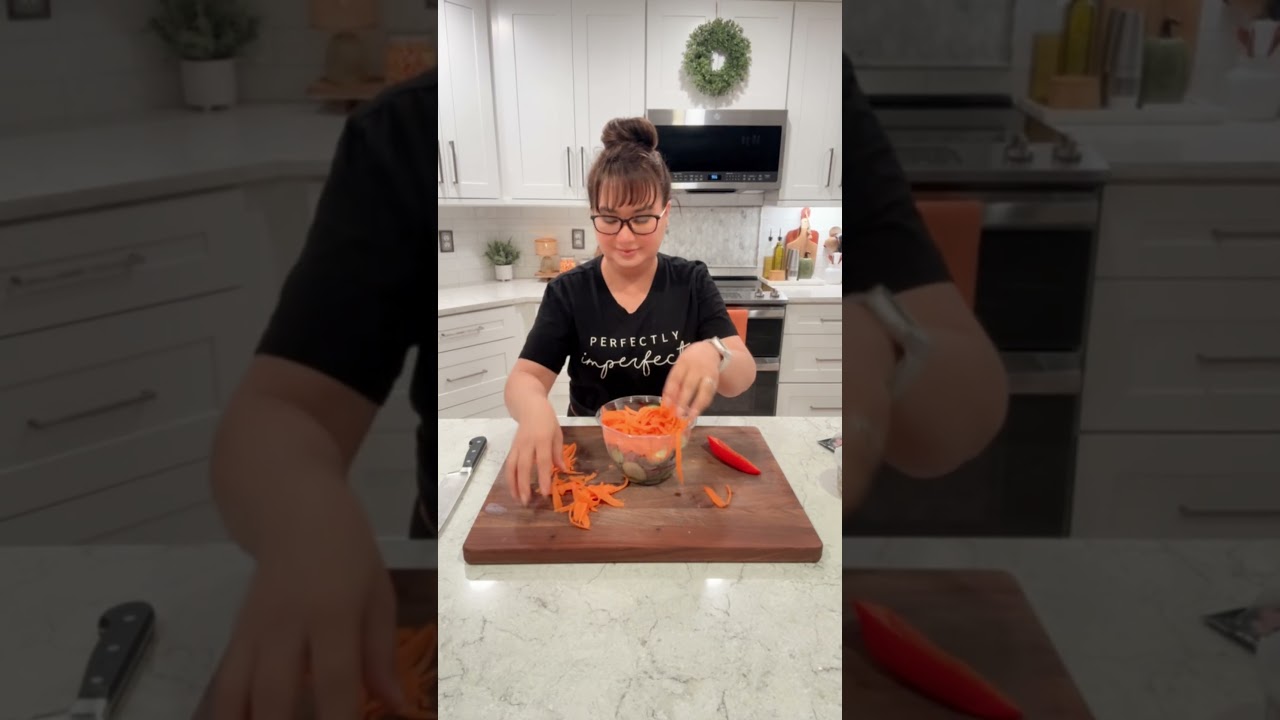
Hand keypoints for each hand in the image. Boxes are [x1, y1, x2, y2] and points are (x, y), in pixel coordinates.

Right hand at [209, 490, 402, 719]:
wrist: (291, 510)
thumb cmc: (346, 552)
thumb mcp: (377, 593)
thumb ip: (381, 654)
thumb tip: (396, 707)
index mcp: (332, 613)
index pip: (335, 682)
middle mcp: (285, 627)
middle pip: (276, 697)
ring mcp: (252, 634)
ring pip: (237, 697)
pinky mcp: (233, 639)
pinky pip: (222, 688)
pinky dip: (227, 715)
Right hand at [506, 399, 567, 505]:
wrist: (528, 405)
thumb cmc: (546, 419)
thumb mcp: (557, 433)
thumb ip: (558, 452)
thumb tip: (562, 470)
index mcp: (542, 439)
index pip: (543, 461)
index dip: (543, 478)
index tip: (545, 493)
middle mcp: (527, 443)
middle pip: (523, 467)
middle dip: (524, 485)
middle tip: (526, 502)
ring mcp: (517, 446)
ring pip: (511, 467)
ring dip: (513, 485)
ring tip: (517, 499)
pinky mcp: (511, 447)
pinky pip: (508, 465)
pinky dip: (509, 478)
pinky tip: (513, 488)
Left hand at [663, 340, 721, 420]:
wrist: (711, 351)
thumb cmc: (690, 362)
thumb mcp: (680, 366)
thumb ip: (674, 382)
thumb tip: (668, 402)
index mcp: (683, 363)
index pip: (675, 378)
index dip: (670, 392)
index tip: (666, 405)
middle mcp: (696, 368)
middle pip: (689, 385)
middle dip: (683, 400)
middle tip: (678, 414)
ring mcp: (707, 374)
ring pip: (703, 391)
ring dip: (696, 405)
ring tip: (690, 417)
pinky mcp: (715, 381)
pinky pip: (710, 394)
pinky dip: (703, 404)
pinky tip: (697, 412)